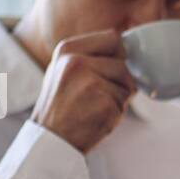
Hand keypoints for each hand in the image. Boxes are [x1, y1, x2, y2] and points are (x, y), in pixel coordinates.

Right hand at [32, 29, 135, 153]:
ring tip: (95, 108)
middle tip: (100, 97)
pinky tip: (96, 118)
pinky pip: (125, 103)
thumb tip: (130, 51)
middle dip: (121, 82)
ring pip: (128, 84)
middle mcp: (77, 61)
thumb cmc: (62, 108)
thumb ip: (92, 58)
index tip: (113, 71)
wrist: (49, 140)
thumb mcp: (65, 71)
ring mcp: (91, 81)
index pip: (114, 38)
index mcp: (68, 49)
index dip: (121, 55)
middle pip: (124, 63)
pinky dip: (116, 114)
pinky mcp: (103, 102)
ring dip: (119, 99)